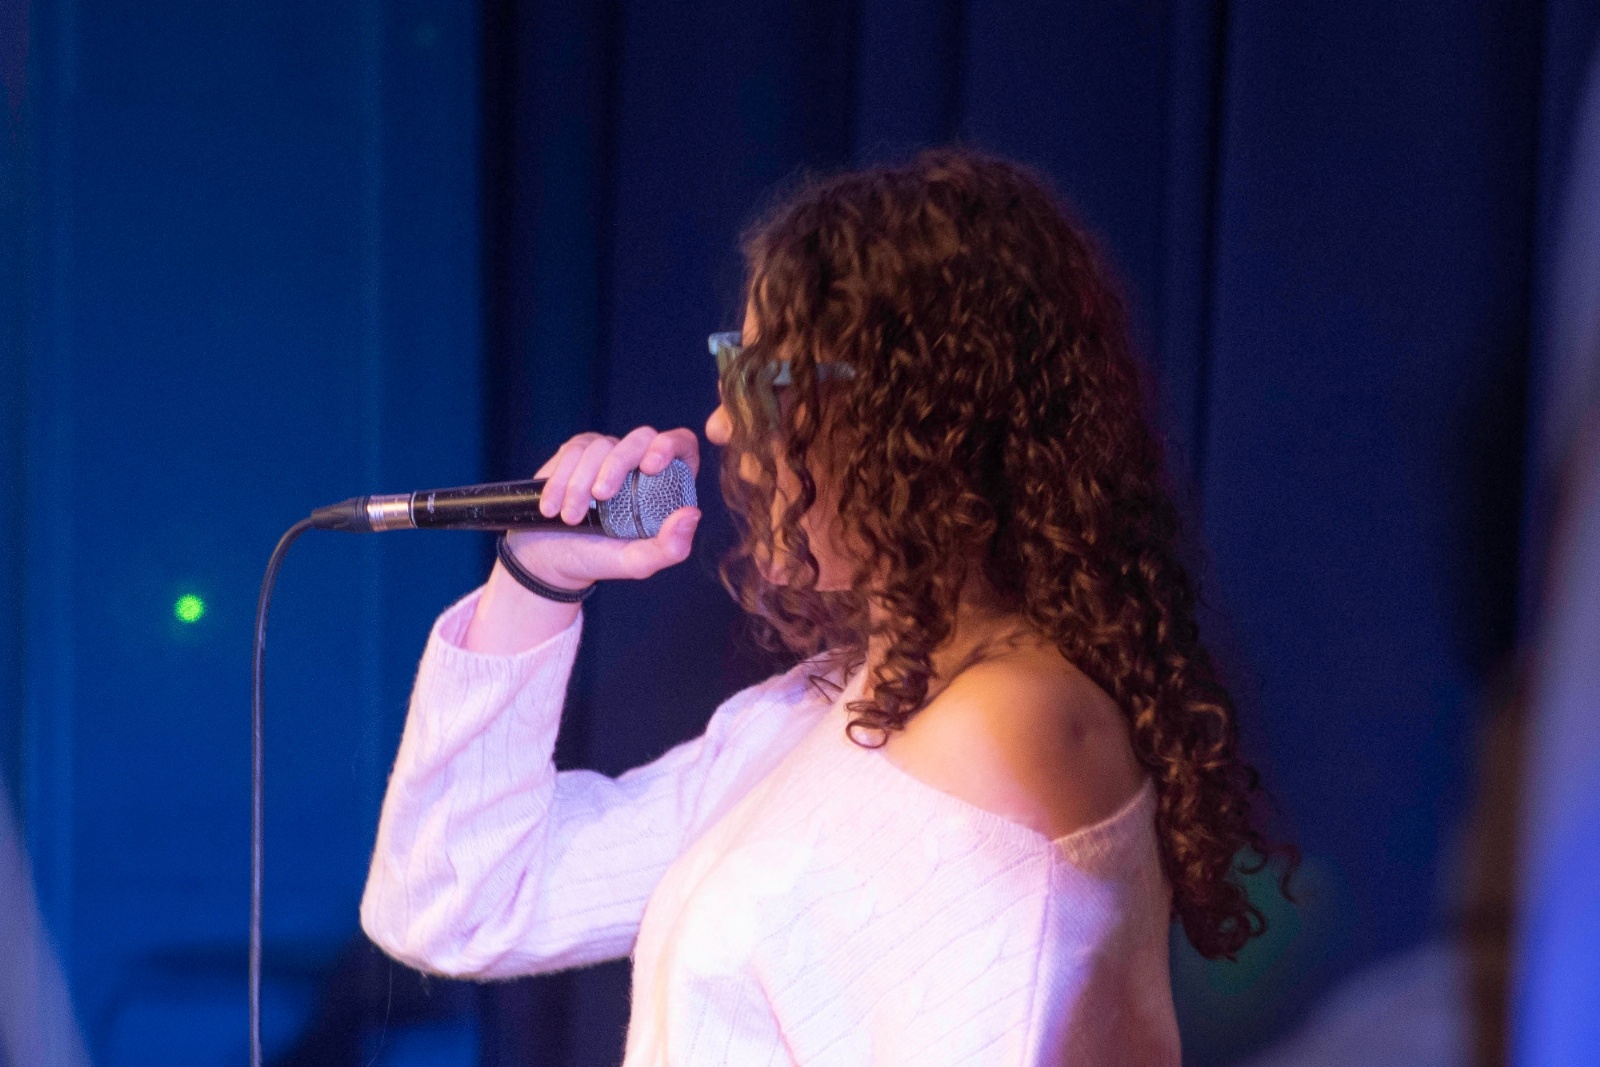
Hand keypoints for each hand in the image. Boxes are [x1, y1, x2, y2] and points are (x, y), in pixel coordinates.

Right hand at [504, 426, 701, 588]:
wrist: (549, 559)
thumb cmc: (598, 559)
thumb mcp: (635, 563)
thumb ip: (669, 547)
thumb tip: (692, 515)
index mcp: (666, 486)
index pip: (682, 444)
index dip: (669, 446)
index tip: (649, 467)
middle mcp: (640, 463)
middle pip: (641, 437)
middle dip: (617, 464)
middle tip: (600, 497)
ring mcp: (609, 454)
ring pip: (602, 446)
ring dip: (581, 483)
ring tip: (571, 518)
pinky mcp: (578, 452)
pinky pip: (574, 450)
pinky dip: (561, 480)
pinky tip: (552, 508)